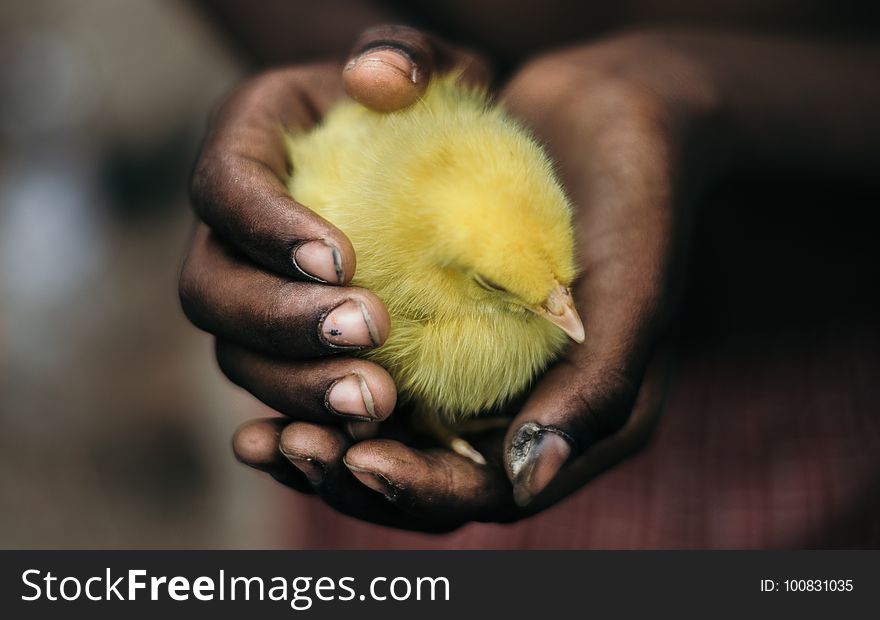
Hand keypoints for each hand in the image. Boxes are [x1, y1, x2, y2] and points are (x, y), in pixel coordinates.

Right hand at [179, 26, 490, 504]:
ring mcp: (251, 296)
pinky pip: (276, 392)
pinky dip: (312, 417)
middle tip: (367, 335)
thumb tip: (380, 78)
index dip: (266, 227)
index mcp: (247, 148)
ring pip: (236, 356)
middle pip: (212, 290)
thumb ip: (402, 55)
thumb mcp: (425, 67)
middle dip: (280, 322)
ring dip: (297, 386)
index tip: (340, 258)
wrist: (423, 170)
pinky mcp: (283, 347)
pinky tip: (370, 433)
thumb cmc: (423, 110)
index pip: (224, 186)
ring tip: (378, 400)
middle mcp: (230, 232)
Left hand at [227, 31, 704, 529]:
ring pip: (388, 433)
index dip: (419, 490)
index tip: (355, 460)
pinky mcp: (437, 321)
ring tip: (262, 433)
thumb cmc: (638, 200)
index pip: (488, 492)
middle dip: (352, 475)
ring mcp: (475, 366)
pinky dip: (318, 378)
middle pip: (425, 477)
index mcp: (576, 422)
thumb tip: (524, 480)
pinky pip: (374, 367)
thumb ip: (596, 389)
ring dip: (324, 438)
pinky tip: (269, 369)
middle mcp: (519, 406)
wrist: (617, 117)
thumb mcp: (635, 289)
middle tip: (289, 448)